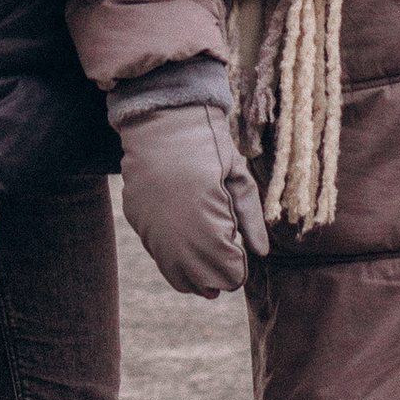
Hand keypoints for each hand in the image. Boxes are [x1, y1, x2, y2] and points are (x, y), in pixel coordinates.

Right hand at [120, 100, 268, 296]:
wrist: (163, 120)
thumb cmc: (208, 145)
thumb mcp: (239, 177)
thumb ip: (251, 219)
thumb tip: (261, 253)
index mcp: (206, 216)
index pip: (226, 267)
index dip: (238, 270)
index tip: (244, 260)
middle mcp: (175, 228)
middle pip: (201, 278)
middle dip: (220, 278)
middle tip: (233, 270)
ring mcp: (152, 227)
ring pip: (177, 273)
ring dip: (197, 277)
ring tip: (212, 273)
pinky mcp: (138, 222)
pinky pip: (159, 257)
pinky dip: (177, 263)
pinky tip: (190, 256)